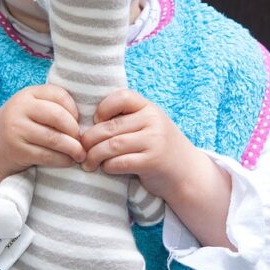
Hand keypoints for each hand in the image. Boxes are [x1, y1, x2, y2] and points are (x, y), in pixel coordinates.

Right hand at [0, 84, 84, 178]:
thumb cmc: (21, 125)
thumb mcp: (31, 107)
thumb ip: (52, 105)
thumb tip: (84, 120)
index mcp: (27, 94)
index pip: (58, 95)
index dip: (73, 109)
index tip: (77, 120)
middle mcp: (20, 109)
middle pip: (58, 116)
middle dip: (74, 130)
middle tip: (81, 139)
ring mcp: (17, 130)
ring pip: (54, 138)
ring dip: (72, 148)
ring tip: (80, 153)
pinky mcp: (18, 151)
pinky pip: (47, 156)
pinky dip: (62, 160)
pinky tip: (68, 161)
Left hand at [80, 89, 200, 198]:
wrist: (188, 173)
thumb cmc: (159, 148)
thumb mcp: (149, 125)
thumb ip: (127, 119)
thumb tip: (87, 123)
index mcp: (149, 108)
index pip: (121, 97)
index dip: (103, 109)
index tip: (96, 122)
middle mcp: (153, 121)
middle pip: (110, 126)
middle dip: (90, 139)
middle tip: (81, 149)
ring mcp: (154, 141)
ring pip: (112, 145)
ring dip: (95, 155)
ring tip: (88, 162)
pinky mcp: (152, 162)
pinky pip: (120, 162)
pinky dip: (108, 166)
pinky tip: (106, 168)